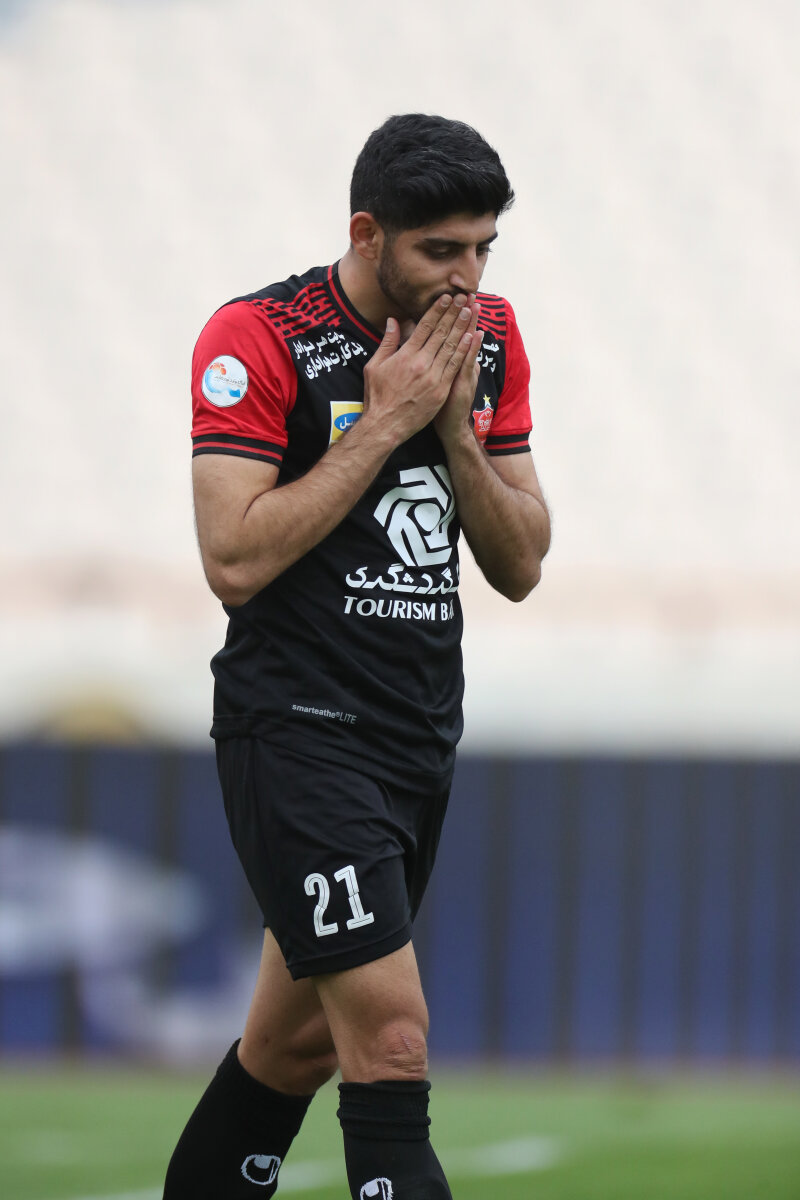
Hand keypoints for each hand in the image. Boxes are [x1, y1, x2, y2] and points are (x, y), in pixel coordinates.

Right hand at [361, 294, 476, 444]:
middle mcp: (421, 363)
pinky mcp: (441, 391)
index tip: (446, 298)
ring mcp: (433, 377)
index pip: (425, 326)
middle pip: (441, 333)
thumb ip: (387, 342)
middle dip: (453, 313)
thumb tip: (393, 321)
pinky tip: (472, 337)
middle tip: (463, 298)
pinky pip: (455, 367)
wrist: (385, 426)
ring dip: (462, 327)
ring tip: (470, 311)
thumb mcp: (374, 366)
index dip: (437, 310)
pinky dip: (465, 351)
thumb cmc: (377, 396)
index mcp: (405, 355)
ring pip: (451, 347)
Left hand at [433, 300, 483, 446]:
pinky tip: (474, 335)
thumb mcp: (449, 379)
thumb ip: (451, 361)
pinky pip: (466, 363)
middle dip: (464, 314)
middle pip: (460, 334)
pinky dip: (470, 349)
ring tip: (474, 306)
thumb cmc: (444, 403)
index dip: (455, 316)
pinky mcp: (463, 383)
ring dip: (470, 325)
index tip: (457, 298)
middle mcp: (458, 364)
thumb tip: (453, 346)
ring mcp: (461, 372)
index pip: (453, 334)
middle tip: (468, 293)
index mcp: (450, 360)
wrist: (449, 426)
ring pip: (465, 345)